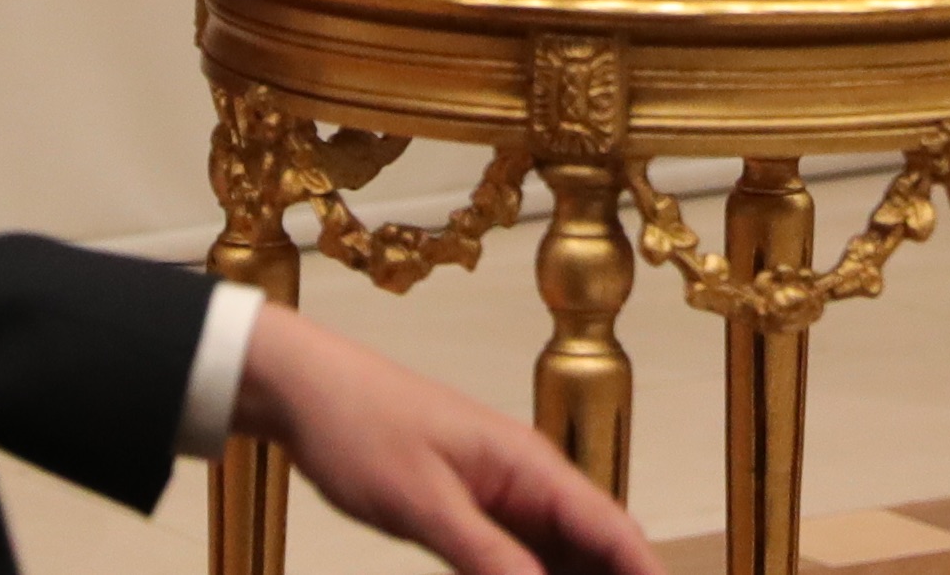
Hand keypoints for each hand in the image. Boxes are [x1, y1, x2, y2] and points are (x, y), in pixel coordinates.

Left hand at [232, 307, 660, 574]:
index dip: (645, 571)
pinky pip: (519, 559)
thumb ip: (483, 552)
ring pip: (559, 557)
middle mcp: (526, 480)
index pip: (610, 526)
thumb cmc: (359, 425)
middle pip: (595, 546)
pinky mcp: (470, 512)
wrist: (305, 392)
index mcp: (527, 465)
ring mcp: (499, 497)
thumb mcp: (420, 500)